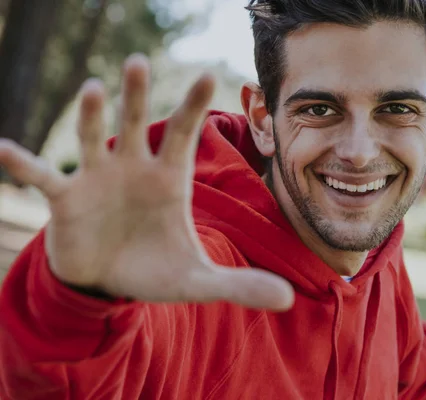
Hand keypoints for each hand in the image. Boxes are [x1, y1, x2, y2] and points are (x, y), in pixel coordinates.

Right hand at [0, 54, 293, 310]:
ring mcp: (98, 179)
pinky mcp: (67, 200)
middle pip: (136, 123)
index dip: (194, 106)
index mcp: (169, 180)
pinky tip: (6, 151)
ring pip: (93, 138)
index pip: (184, 135)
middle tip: (138, 62)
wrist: (110, 283)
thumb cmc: (156, 270)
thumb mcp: (199, 281)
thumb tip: (287, 300)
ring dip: (90, 116)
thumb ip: (239, 285)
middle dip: (137, 95)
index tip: (210, 73)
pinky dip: (25, 164)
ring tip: (92, 90)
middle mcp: (134, 169)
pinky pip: (43, 176)